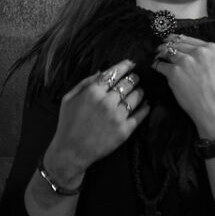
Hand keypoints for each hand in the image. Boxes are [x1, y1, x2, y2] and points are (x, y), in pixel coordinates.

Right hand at [44, 59, 149, 185]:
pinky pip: (140, 115)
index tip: (131, 63)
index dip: (125, 66)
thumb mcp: (68, 98)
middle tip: (137, 77)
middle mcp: (107, 102)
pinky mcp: (124, 130)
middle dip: (134, 77)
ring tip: (141, 90)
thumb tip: (102, 72)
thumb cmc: (67, 124)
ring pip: (136, 96)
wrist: (70, 152)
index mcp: (93, 92)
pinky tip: (146, 104)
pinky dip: (145, 108)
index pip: (114, 73)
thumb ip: (85, 83)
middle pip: (128, 83)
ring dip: (140, 91)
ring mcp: (117, 116)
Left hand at [151, 34, 214, 137]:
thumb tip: (176, 44)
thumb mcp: (211, 64)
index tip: (167, 40)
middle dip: (165, 46)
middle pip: (175, 43)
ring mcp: (186, 61)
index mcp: (210, 48)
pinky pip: (160, 64)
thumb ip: (199, 53)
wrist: (211, 107)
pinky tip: (156, 67)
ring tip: (157, 58)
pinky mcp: (175, 72)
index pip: (186, 38)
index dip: (173, 38)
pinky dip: (156, 66)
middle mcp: (198, 52)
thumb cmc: (211, 89)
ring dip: (159, 55)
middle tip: (158, 50)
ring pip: (166, 51)